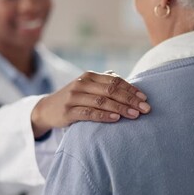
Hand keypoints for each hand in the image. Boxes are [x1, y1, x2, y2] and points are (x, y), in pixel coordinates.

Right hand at [31, 71, 150, 136]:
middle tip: (145, 109)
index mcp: (89, 76)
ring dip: (121, 108)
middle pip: (111, 90)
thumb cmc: (74, 98)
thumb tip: (124, 81)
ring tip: (135, 115)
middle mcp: (81, 83)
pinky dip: (104, 115)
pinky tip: (116, 118)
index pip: (115, 81)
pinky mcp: (68, 111)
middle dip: (130, 99)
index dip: (131, 89)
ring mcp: (73, 97)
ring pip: (102, 101)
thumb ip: (104, 82)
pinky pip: (89, 113)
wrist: (47, 109)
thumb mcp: (87, 86)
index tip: (145, 98)